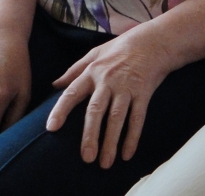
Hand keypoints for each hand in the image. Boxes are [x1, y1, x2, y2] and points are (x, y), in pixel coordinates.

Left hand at [46, 30, 173, 168]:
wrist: (153, 42)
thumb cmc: (121, 48)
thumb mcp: (95, 53)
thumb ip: (74, 70)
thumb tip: (54, 85)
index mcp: (92, 71)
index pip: (72, 93)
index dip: (61, 110)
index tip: (51, 128)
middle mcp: (108, 81)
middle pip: (96, 111)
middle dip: (90, 135)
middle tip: (86, 158)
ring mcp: (126, 87)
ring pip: (117, 118)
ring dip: (111, 142)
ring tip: (105, 163)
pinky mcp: (143, 92)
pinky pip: (137, 118)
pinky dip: (132, 137)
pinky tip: (127, 154)